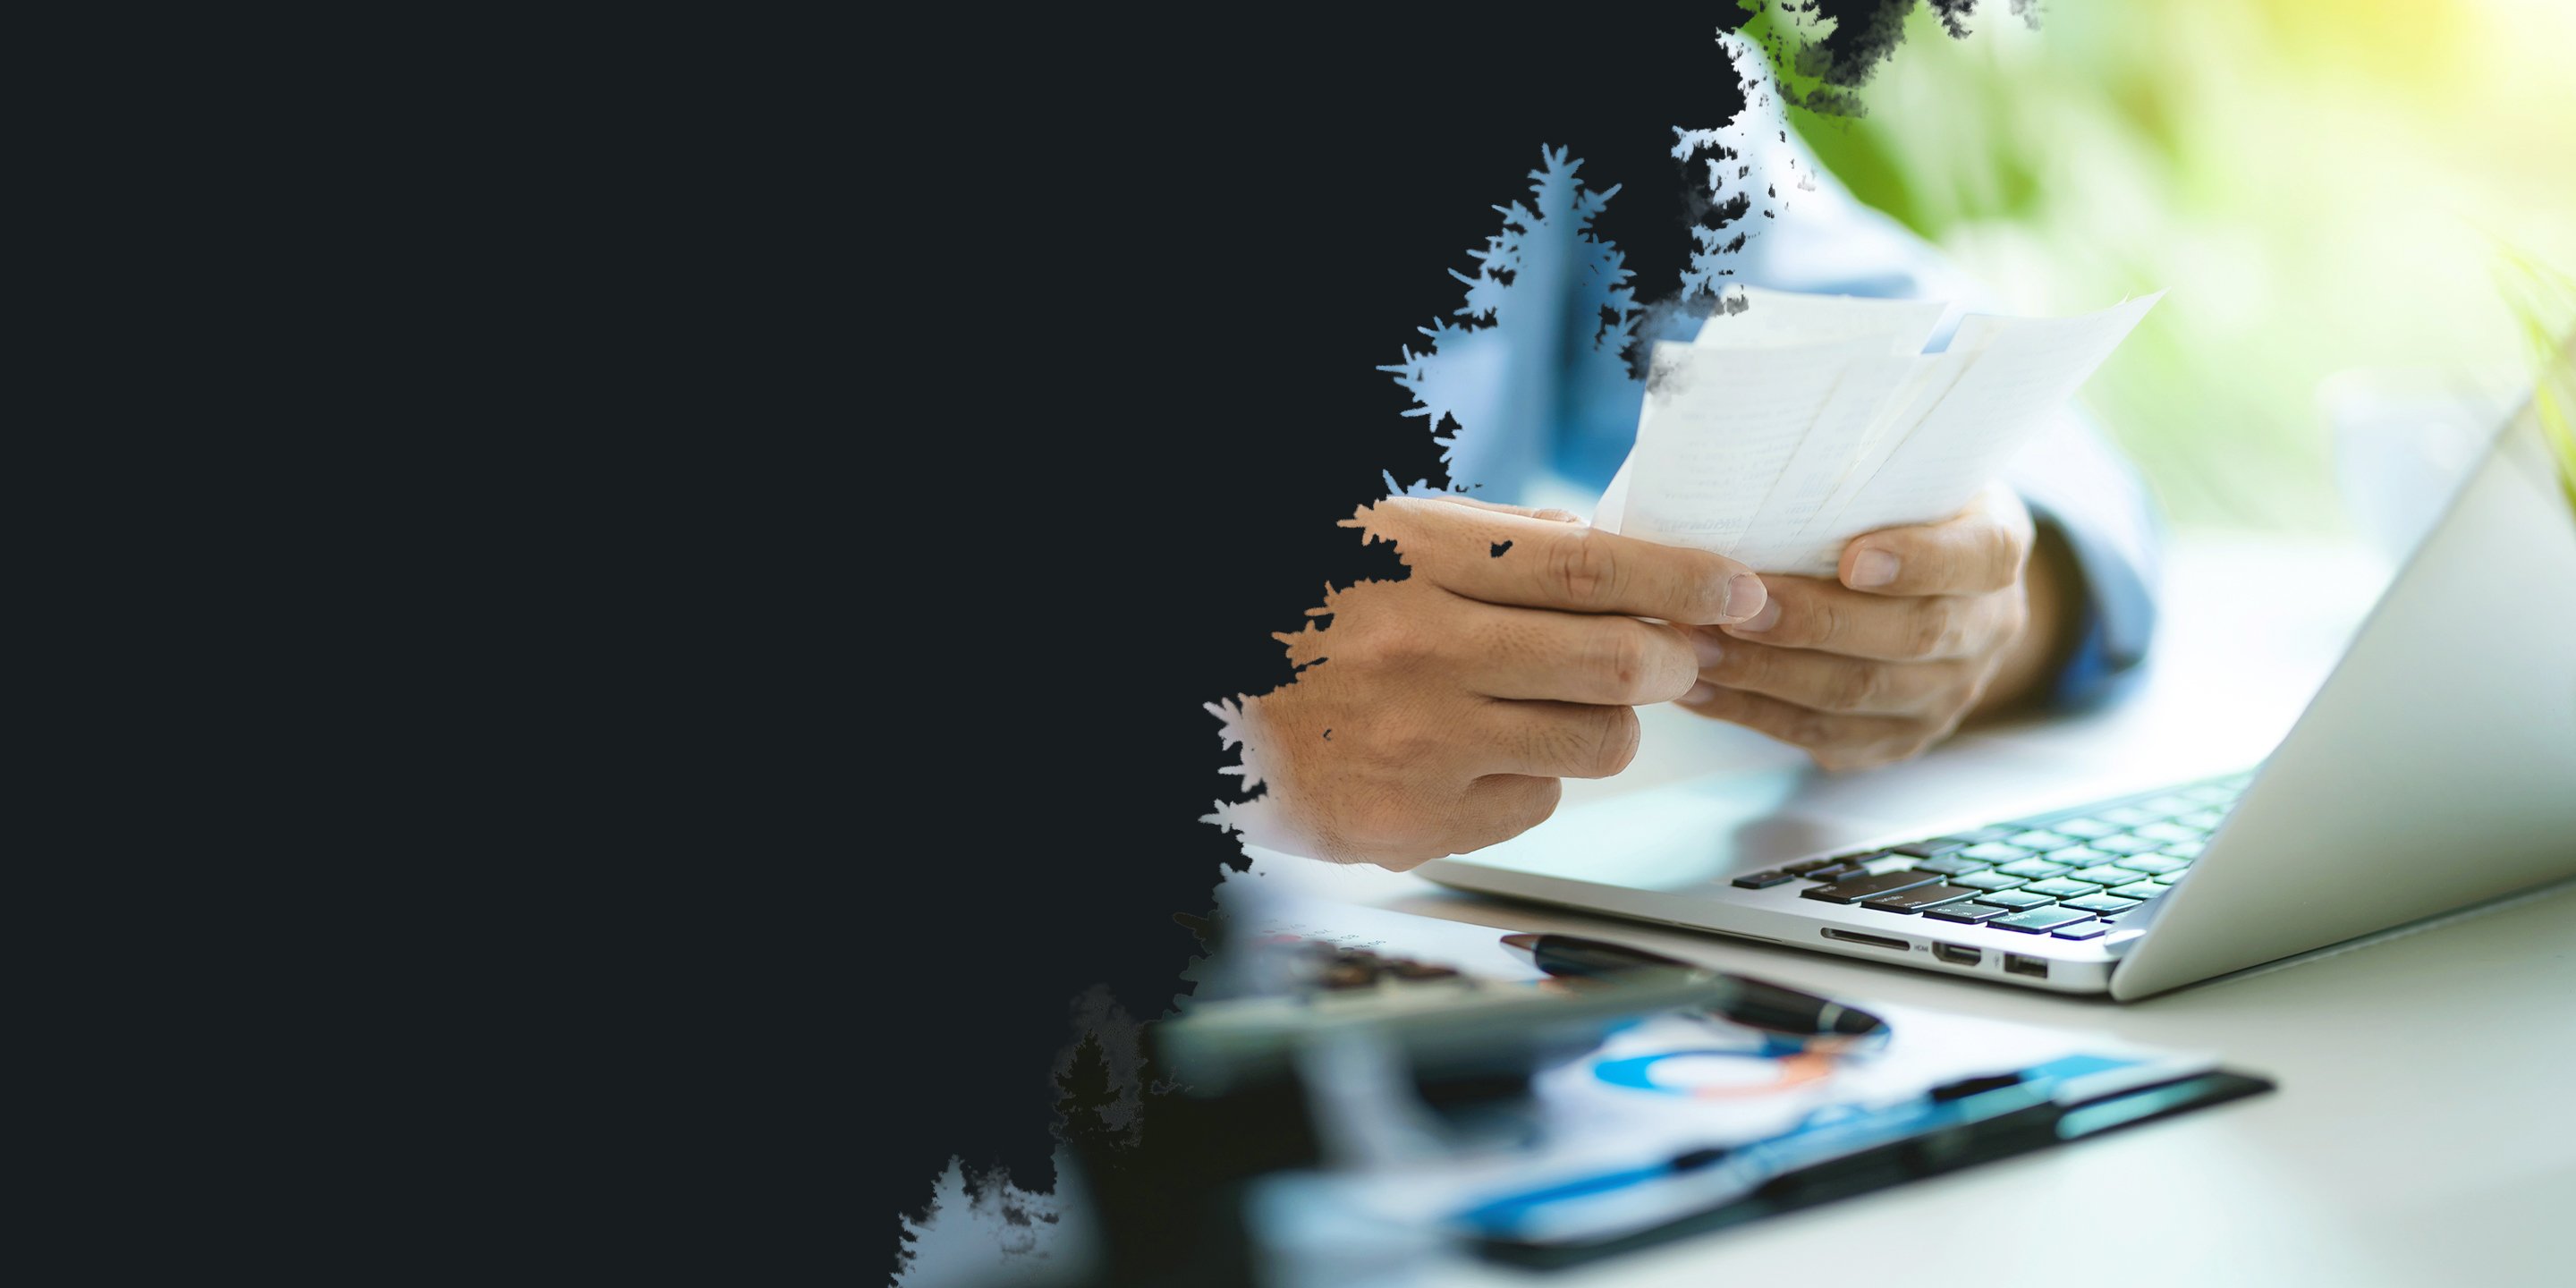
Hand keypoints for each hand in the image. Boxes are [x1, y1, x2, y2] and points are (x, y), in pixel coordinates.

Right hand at [1221, 496, 1766, 868]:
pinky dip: (1528, 781)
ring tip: (1554, 706)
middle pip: (1615, 664)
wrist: (1196, 709)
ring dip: (1606, 724)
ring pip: (1594, 746)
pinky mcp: (1408, 827)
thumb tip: (1597, 544)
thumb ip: (1486, 539)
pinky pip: (1532, 806)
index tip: (1739, 590)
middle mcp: (1422, 656)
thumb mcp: (1372, 537)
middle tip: (1669, 655)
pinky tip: (1471, 756)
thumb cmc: (1291, 611)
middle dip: (1669, 660)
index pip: (1588, 569)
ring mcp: (1418, 750)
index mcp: (1416, 566)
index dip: (1683, 578)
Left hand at [1674, 485, 2069, 769]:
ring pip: (1857, 695)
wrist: (1934, 587)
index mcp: (1998, 548)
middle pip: (1907, 636)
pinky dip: (1754, 713)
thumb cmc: (1897, 508)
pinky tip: (1699, 687)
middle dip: (1813, 624)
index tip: (1853, 558)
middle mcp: (1987, 629)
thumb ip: (1866, 474)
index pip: (1976, 556)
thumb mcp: (1907, 473)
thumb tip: (1761, 457)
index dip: (1919, 561)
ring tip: (1693, 647)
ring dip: (1766, 674)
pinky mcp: (1900, 739)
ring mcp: (1947, 694)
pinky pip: (1824, 736)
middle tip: (1734, 607)